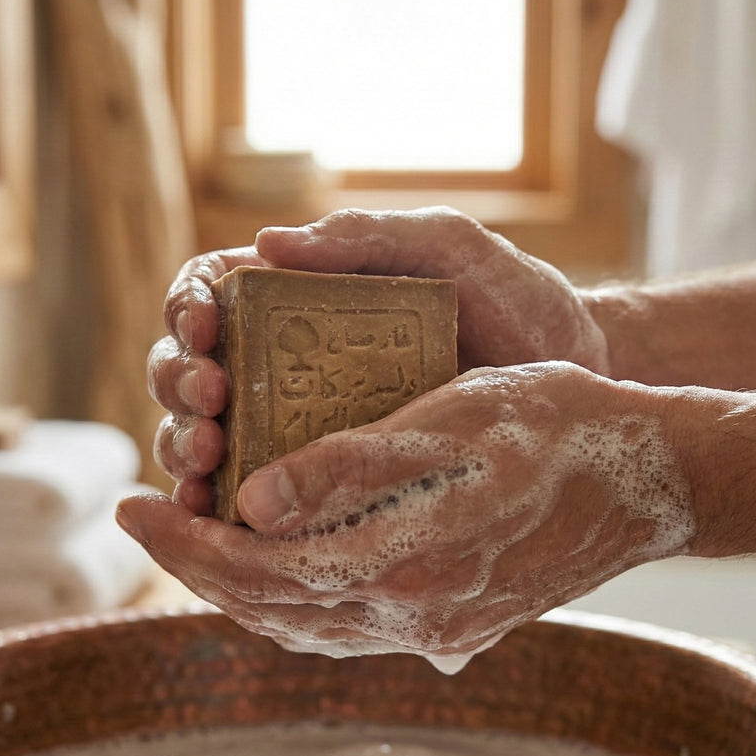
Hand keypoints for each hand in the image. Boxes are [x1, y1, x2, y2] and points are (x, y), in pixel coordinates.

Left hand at [119, 363, 693, 669]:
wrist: (647, 478)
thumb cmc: (551, 428)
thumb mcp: (448, 422)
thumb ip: (347, 469)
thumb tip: (251, 504)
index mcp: (400, 564)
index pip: (256, 567)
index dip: (183, 540)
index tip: (130, 505)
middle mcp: (409, 614)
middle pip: (270, 606)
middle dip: (194, 565)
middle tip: (144, 521)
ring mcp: (433, 627)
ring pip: (303, 625)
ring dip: (238, 589)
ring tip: (192, 547)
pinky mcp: (452, 623)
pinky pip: (345, 629)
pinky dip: (292, 604)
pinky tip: (273, 576)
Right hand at [150, 207, 608, 513]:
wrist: (576, 379)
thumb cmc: (515, 302)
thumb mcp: (448, 248)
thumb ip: (367, 235)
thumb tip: (267, 242)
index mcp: (303, 299)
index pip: (212, 293)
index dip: (187, 308)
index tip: (203, 328)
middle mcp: (291, 365)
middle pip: (193, 371)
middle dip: (179, 385)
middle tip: (209, 405)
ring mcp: (305, 429)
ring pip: (210, 439)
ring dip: (184, 449)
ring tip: (207, 461)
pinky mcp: (329, 483)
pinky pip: (259, 499)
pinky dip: (223, 511)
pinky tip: (221, 520)